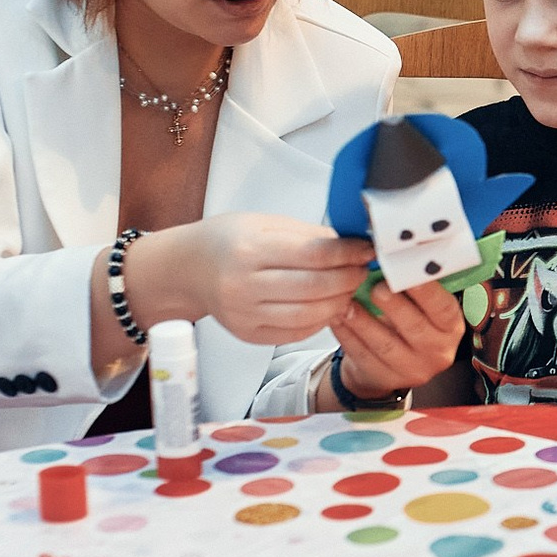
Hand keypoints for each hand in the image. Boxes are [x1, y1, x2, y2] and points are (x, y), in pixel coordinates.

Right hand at [138, 215, 371, 345]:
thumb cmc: (229, 240)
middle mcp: (243, 285)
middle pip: (314, 288)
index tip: (367, 249)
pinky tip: (329, 305)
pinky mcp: (249, 334)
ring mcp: (244, 314)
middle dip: (348, 279)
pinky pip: (296, 332)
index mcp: (249, 248)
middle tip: (363, 270)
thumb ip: (309, 235)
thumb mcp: (266, 222)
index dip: (348, 253)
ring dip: (339, 302)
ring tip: (350, 288)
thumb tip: (353, 244)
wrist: (190, 268)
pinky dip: (321, 320)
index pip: (313, 254)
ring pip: (309, 315)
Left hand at [332, 276, 465, 400]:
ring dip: (364, 321)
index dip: (426, 290)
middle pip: (415, 327)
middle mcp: (437, 351)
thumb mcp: (421, 306)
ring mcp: (412, 369)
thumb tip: (398, 251)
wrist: (390, 363)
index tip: (406, 270)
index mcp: (450, 327)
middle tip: (376, 287)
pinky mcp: (386, 379)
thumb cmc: (407, 322)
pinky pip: (363, 356)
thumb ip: (416, 284)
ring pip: (386, 345)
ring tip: (347, 302)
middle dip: (394, 305)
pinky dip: (347, 336)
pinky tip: (337, 318)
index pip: (444, 308)